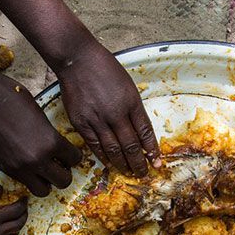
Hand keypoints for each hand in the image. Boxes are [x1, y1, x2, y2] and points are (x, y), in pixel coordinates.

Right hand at [0, 73, 82, 196]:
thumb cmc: (12, 98)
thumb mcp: (41, 115)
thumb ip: (50, 135)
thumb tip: (56, 147)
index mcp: (51, 142)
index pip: (74, 159)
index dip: (73, 156)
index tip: (68, 153)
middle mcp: (37, 159)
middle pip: (63, 181)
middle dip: (63, 173)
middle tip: (59, 164)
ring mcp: (20, 168)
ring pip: (43, 190)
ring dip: (46, 181)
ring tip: (42, 169)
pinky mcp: (5, 169)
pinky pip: (24, 183)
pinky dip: (29, 178)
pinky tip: (27, 164)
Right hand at [0, 189, 26, 234]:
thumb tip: (1, 190)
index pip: (16, 211)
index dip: (22, 204)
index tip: (24, 198)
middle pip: (18, 224)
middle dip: (23, 215)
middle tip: (23, 208)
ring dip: (17, 226)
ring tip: (16, 217)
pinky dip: (8, 234)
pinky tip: (4, 228)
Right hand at [58, 43, 159, 174]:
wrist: (77, 60)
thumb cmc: (104, 68)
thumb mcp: (127, 85)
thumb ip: (133, 107)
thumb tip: (139, 130)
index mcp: (131, 102)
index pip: (145, 132)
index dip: (152, 149)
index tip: (157, 162)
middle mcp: (116, 113)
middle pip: (131, 145)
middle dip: (139, 162)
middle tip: (144, 174)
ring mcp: (97, 119)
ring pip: (113, 149)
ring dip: (123, 164)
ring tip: (129, 173)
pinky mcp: (81, 123)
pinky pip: (95, 145)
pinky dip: (104, 157)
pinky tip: (110, 163)